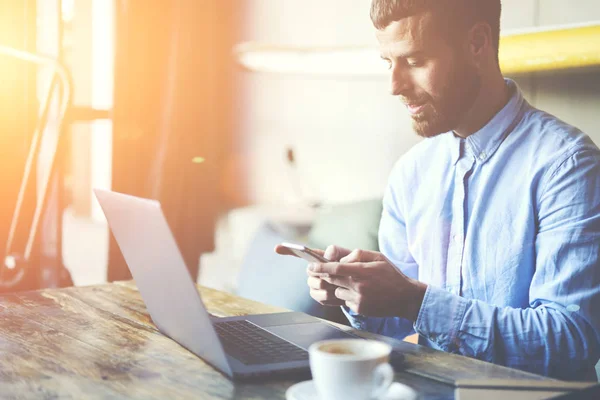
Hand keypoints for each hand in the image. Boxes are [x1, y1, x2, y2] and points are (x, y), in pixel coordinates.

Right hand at [274, 244, 351, 306]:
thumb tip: (332, 254)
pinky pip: (320, 297)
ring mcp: (315, 283)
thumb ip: (345, 253)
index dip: (288, 249)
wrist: (363, 285)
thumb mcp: (355, 257)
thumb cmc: (357, 268)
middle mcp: (314, 270)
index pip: (303, 252)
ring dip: (331, 286)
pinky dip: (332, 298)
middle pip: (311, 271)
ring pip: (317, 285)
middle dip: (325, 274)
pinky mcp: (319, 296)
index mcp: (321, 257)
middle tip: (339, 276)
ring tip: (343, 287)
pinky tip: (341, 296)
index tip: (276, 248)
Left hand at [311, 249, 426, 320]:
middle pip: (332, 280)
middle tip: (316, 272)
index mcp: (362, 271)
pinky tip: (360, 293)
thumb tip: (342, 259)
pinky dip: (347, 296)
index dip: (320, 267)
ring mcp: (359, 299)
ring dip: (338, 287)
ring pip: (337, 292)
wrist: (405, 297)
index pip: (336, 268)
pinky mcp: (360, 309)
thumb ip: (358, 254)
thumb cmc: (391, 274)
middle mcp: (359, 286)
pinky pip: (345, 301)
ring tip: (351, 283)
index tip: (311, 266)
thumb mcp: (378, 257)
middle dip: (323, 276)